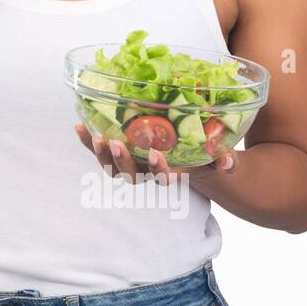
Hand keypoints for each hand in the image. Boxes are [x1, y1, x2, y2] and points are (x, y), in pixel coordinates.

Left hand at [74, 124, 239, 183]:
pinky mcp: (116, 153)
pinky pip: (100, 150)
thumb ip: (224, 162)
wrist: (185, 157)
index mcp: (168, 175)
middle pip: (130, 176)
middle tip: (118, 144)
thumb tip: (228, 161)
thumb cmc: (201, 158)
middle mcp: (145, 174)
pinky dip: (88, 141)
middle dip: (123, 161)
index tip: (157, 154)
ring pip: (111, 167)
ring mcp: (129, 165)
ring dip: (101, 154)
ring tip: (95, 136)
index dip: (158, 169)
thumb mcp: (215, 160)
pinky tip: (78, 127)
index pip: (162, 179)